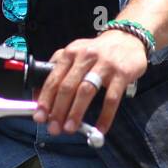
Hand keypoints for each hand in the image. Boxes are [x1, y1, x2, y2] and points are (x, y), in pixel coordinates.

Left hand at [33, 31, 147, 136]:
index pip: (54, 78)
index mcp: (70, 53)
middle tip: (53, 128)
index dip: (45, 99)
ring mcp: (104, 65)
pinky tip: (100, 128)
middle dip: (58, 110)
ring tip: (70, 129)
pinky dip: (105, 116)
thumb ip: (58, 70)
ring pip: (86, 91)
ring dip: (76, 113)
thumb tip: (40, 97)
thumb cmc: (97, 51)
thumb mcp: (76, 54)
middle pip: (67, 86)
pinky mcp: (121, 73)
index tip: (39, 116)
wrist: (128, 39)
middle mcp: (85, 57)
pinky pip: (111, 98)